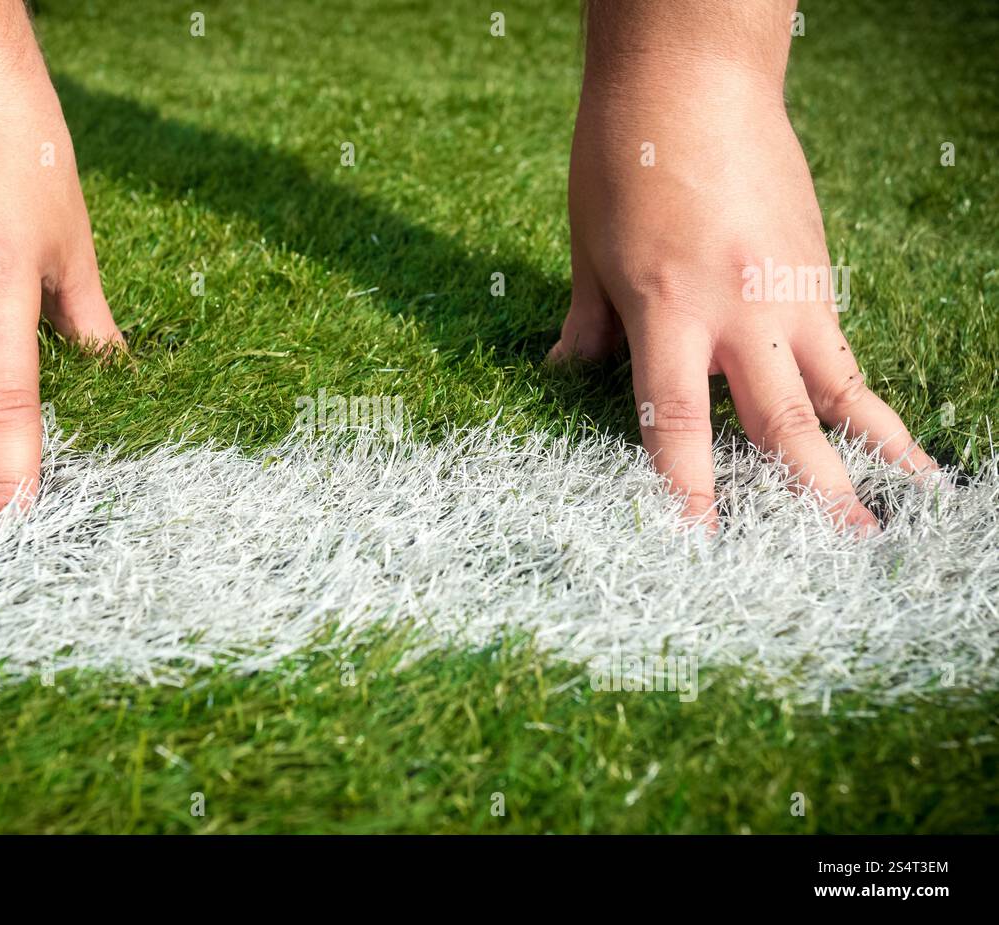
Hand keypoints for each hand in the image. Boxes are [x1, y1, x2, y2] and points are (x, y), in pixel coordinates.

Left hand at [550, 43, 934, 531]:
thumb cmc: (623, 155)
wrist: (693, 73)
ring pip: (837, 392)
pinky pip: (845, 351)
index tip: (696, 545)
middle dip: (810, 494)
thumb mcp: (587, 248)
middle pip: (779, 422)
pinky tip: (885, 436)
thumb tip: (568, 373)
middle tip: (840, 554)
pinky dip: (866, 400)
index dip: (685, 491)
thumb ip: (586, 323)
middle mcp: (738, 311)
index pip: (676, 424)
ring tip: (899, 514)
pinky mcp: (817, 270)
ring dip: (869, 457)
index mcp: (668, 309)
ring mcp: (789, 291)